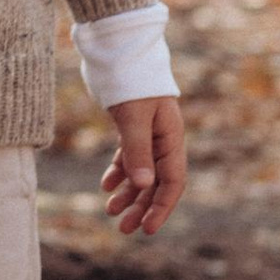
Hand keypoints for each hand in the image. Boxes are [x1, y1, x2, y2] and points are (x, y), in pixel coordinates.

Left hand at [101, 95, 186, 238]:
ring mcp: (148, 133)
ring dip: (128, 194)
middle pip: (157, 182)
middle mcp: (164, 138)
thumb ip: (137, 151)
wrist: (120, 50)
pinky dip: (119, 172)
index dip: (161, 207)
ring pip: (142, 172)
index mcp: (172, 137)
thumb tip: (143, 187)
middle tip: (123, 229)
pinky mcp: (132, 127)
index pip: (173, 181)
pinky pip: (129, 157)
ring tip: (110, 211)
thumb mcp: (133, 118)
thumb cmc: (131, 81)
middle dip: (141, 207)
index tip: (146, 229)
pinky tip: (106, 185)